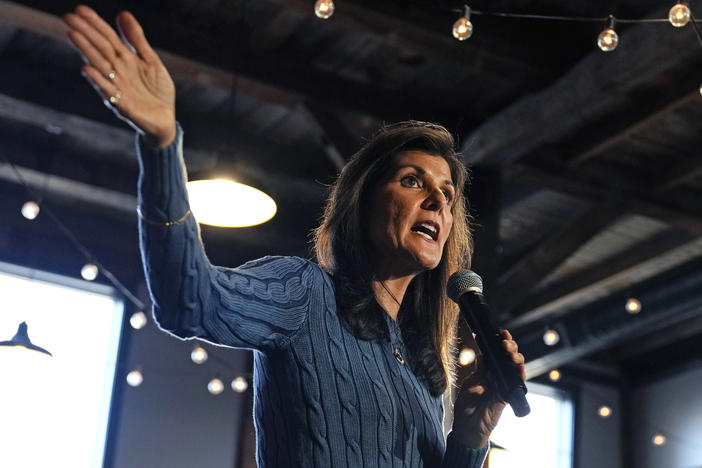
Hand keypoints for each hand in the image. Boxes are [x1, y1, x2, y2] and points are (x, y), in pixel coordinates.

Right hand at [64, 5, 175, 146]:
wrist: (165, 121)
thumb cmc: (156, 91)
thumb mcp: (151, 61)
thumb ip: (137, 40)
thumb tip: (123, 14)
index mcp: (125, 60)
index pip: (108, 38)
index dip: (95, 24)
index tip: (80, 9)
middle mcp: (117, 72)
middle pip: (100, 49)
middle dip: (85, 33)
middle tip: (68, 17)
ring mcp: (118, 88)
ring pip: (100, 66)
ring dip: (87, 51)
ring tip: (73, 35)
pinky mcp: (123, 105)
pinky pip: (109, 92)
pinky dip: (98, 81)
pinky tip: (87, 69)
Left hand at [450, 329, 525, 448]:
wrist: (467, 426)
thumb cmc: (467, 406)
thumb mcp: (471, 383)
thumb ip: (480, 370)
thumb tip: (483, 354)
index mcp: (488, 372)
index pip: (497, 354)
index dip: (501, 343)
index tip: (501, 333)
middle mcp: (498, 377)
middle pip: (509, 358)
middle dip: (510, 347)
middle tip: (505, 342)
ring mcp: (504, 386)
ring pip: (516, 368)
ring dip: (516, 357)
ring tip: (510, 350)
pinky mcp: (507, 396)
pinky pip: (517, 383)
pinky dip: (519, 373)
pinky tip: (518, 366)